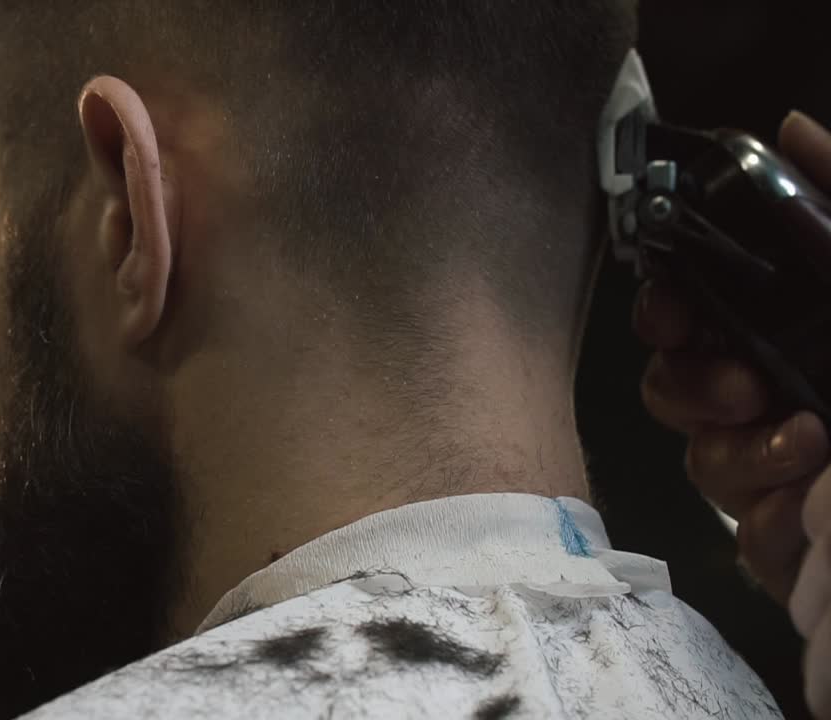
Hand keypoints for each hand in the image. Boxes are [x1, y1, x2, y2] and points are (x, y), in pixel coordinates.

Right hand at [633, 109, 830, 716]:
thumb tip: (791, 125)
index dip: (667, 309)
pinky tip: (813, 498)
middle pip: (676, 381)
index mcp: (802, 331)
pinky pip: (735, 517)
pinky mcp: (785, 538)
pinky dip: (769, 506)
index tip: (672, 314)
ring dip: (737, 446)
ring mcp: (782, 468)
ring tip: (804, 445)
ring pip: (697, 452)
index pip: (699, 311)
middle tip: (739, 385)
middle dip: (692, 383)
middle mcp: (783, 391)